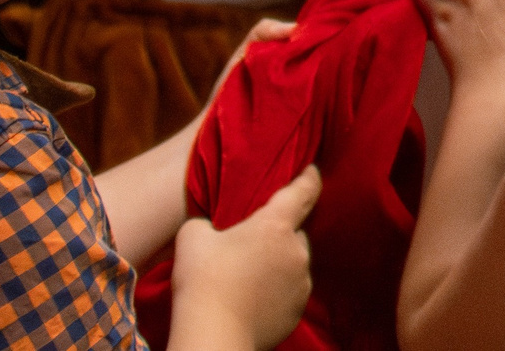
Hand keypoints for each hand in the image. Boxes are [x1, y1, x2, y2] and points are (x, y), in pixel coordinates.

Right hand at [169, 166, 320, 350]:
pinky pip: (291, 291)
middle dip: (279, 234)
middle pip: (295, 233)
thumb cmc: (203, 281)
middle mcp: (297, 250)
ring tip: (248, 278)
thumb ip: (206, 223)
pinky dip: (278, 291)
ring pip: (294, 263)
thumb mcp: (192, 237)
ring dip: (278, 264)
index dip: (309, 177)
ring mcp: (302, 282)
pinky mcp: (298, 310)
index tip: (312, 169)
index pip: (304, 191)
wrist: (213, 336)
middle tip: (252, 244)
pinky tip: (253, 300)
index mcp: (276, 226)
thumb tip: (209, 228)